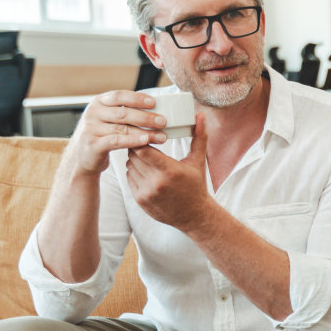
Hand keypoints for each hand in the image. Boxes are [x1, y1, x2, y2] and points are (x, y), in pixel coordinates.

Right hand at [67, 89, 167, 173]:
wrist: (82, 157)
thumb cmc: (102, 135)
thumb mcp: (108, 119)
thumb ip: (124, 112)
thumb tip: (154, 110)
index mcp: (98, 102)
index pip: (119, 96)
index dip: (137, 98)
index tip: (154, 103)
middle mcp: (93, 113)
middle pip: (123, 113)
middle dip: (146, 117)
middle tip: (163, 121)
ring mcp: (91, 129)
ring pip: (122, 128)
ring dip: (145, 132)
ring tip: (161, 136)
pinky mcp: (93, 144)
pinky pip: (116, 141)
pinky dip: (133, 141)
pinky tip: (146, 141)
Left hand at [124, 112, 215, 233]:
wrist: (194, 216)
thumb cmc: (196, 185)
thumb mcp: (198, 161)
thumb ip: (199, 136)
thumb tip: (200, 115)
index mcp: (170, 171)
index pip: (143, 148)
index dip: (141, 139)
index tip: (145, 134)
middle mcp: (156, 183)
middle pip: (134, 156)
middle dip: (137, 147)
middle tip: (142, 142)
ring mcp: (146, 193)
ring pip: (129, 166)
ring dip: (134, 160)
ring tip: (145, 157)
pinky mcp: (140, 200)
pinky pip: (129, 179)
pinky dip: (134, 172)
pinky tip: (144, 171)